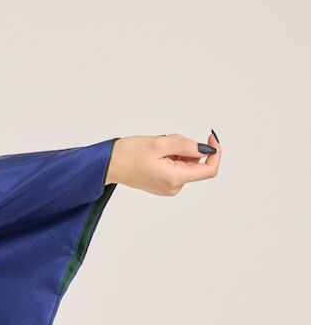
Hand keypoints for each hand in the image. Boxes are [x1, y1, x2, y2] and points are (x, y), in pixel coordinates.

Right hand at [106, 131, 220, 196]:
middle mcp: (174, 187)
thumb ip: (186, 146)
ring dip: (177, 151)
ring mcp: (168, 187)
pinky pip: (176, 167)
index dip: (215, 152)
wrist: (108, 164)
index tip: (211, 137)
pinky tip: (155, 154)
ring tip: (158, 148)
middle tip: (168, 140)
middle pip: (195, 164)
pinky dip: (171, 156)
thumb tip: (205, 149)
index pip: (209, 169)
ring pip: (185, 164)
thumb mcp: (160, 144)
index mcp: (175, 178)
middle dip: (187, 148)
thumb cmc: (129, 154)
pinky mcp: (162, 184)